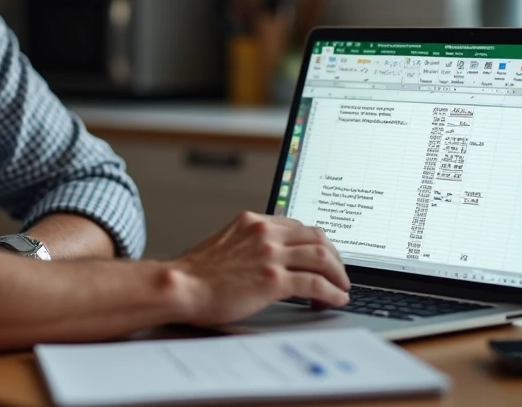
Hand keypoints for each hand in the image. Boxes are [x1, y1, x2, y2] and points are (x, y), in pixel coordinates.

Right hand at [170, 211, 349, 325]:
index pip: (298, 225)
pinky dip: (331, 292)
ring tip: (342, 286)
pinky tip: (335, 299)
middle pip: (316, 237)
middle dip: (334, 256)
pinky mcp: (273, 280)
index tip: (324, 255)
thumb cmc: (195, 273)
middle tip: (339, 272)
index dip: (316, 242)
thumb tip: (269, 258)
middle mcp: (265, 232)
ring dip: (337, 274)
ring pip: (321, 257)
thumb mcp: (225, 245)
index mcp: (253, 221)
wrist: (180, 287)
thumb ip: (249, 244)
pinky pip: (314, 283)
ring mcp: (270, 255)